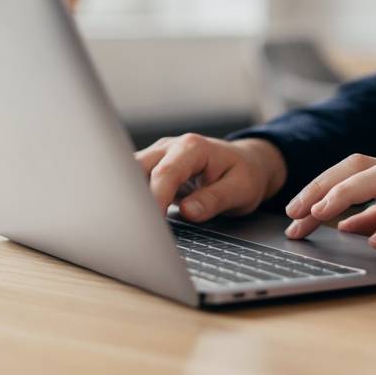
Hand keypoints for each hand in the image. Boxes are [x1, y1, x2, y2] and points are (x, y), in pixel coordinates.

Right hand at [134, 134, 286, 220]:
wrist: (247, 163)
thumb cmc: (245, 174)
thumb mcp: (241, 189)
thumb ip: (215, 199)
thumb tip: (188, 211)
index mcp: (193, 148)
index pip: (165, 173)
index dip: (155, 199)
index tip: (151, 223)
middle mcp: (171, 147)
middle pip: (137, 168)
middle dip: (132, 196)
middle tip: (134, 227)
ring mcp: (159, 156)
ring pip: (129, 173)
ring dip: (128, 197)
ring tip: (131, 224)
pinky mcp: (153, 167)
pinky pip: (134, 180)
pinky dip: (131, 197)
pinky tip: (133, 217)